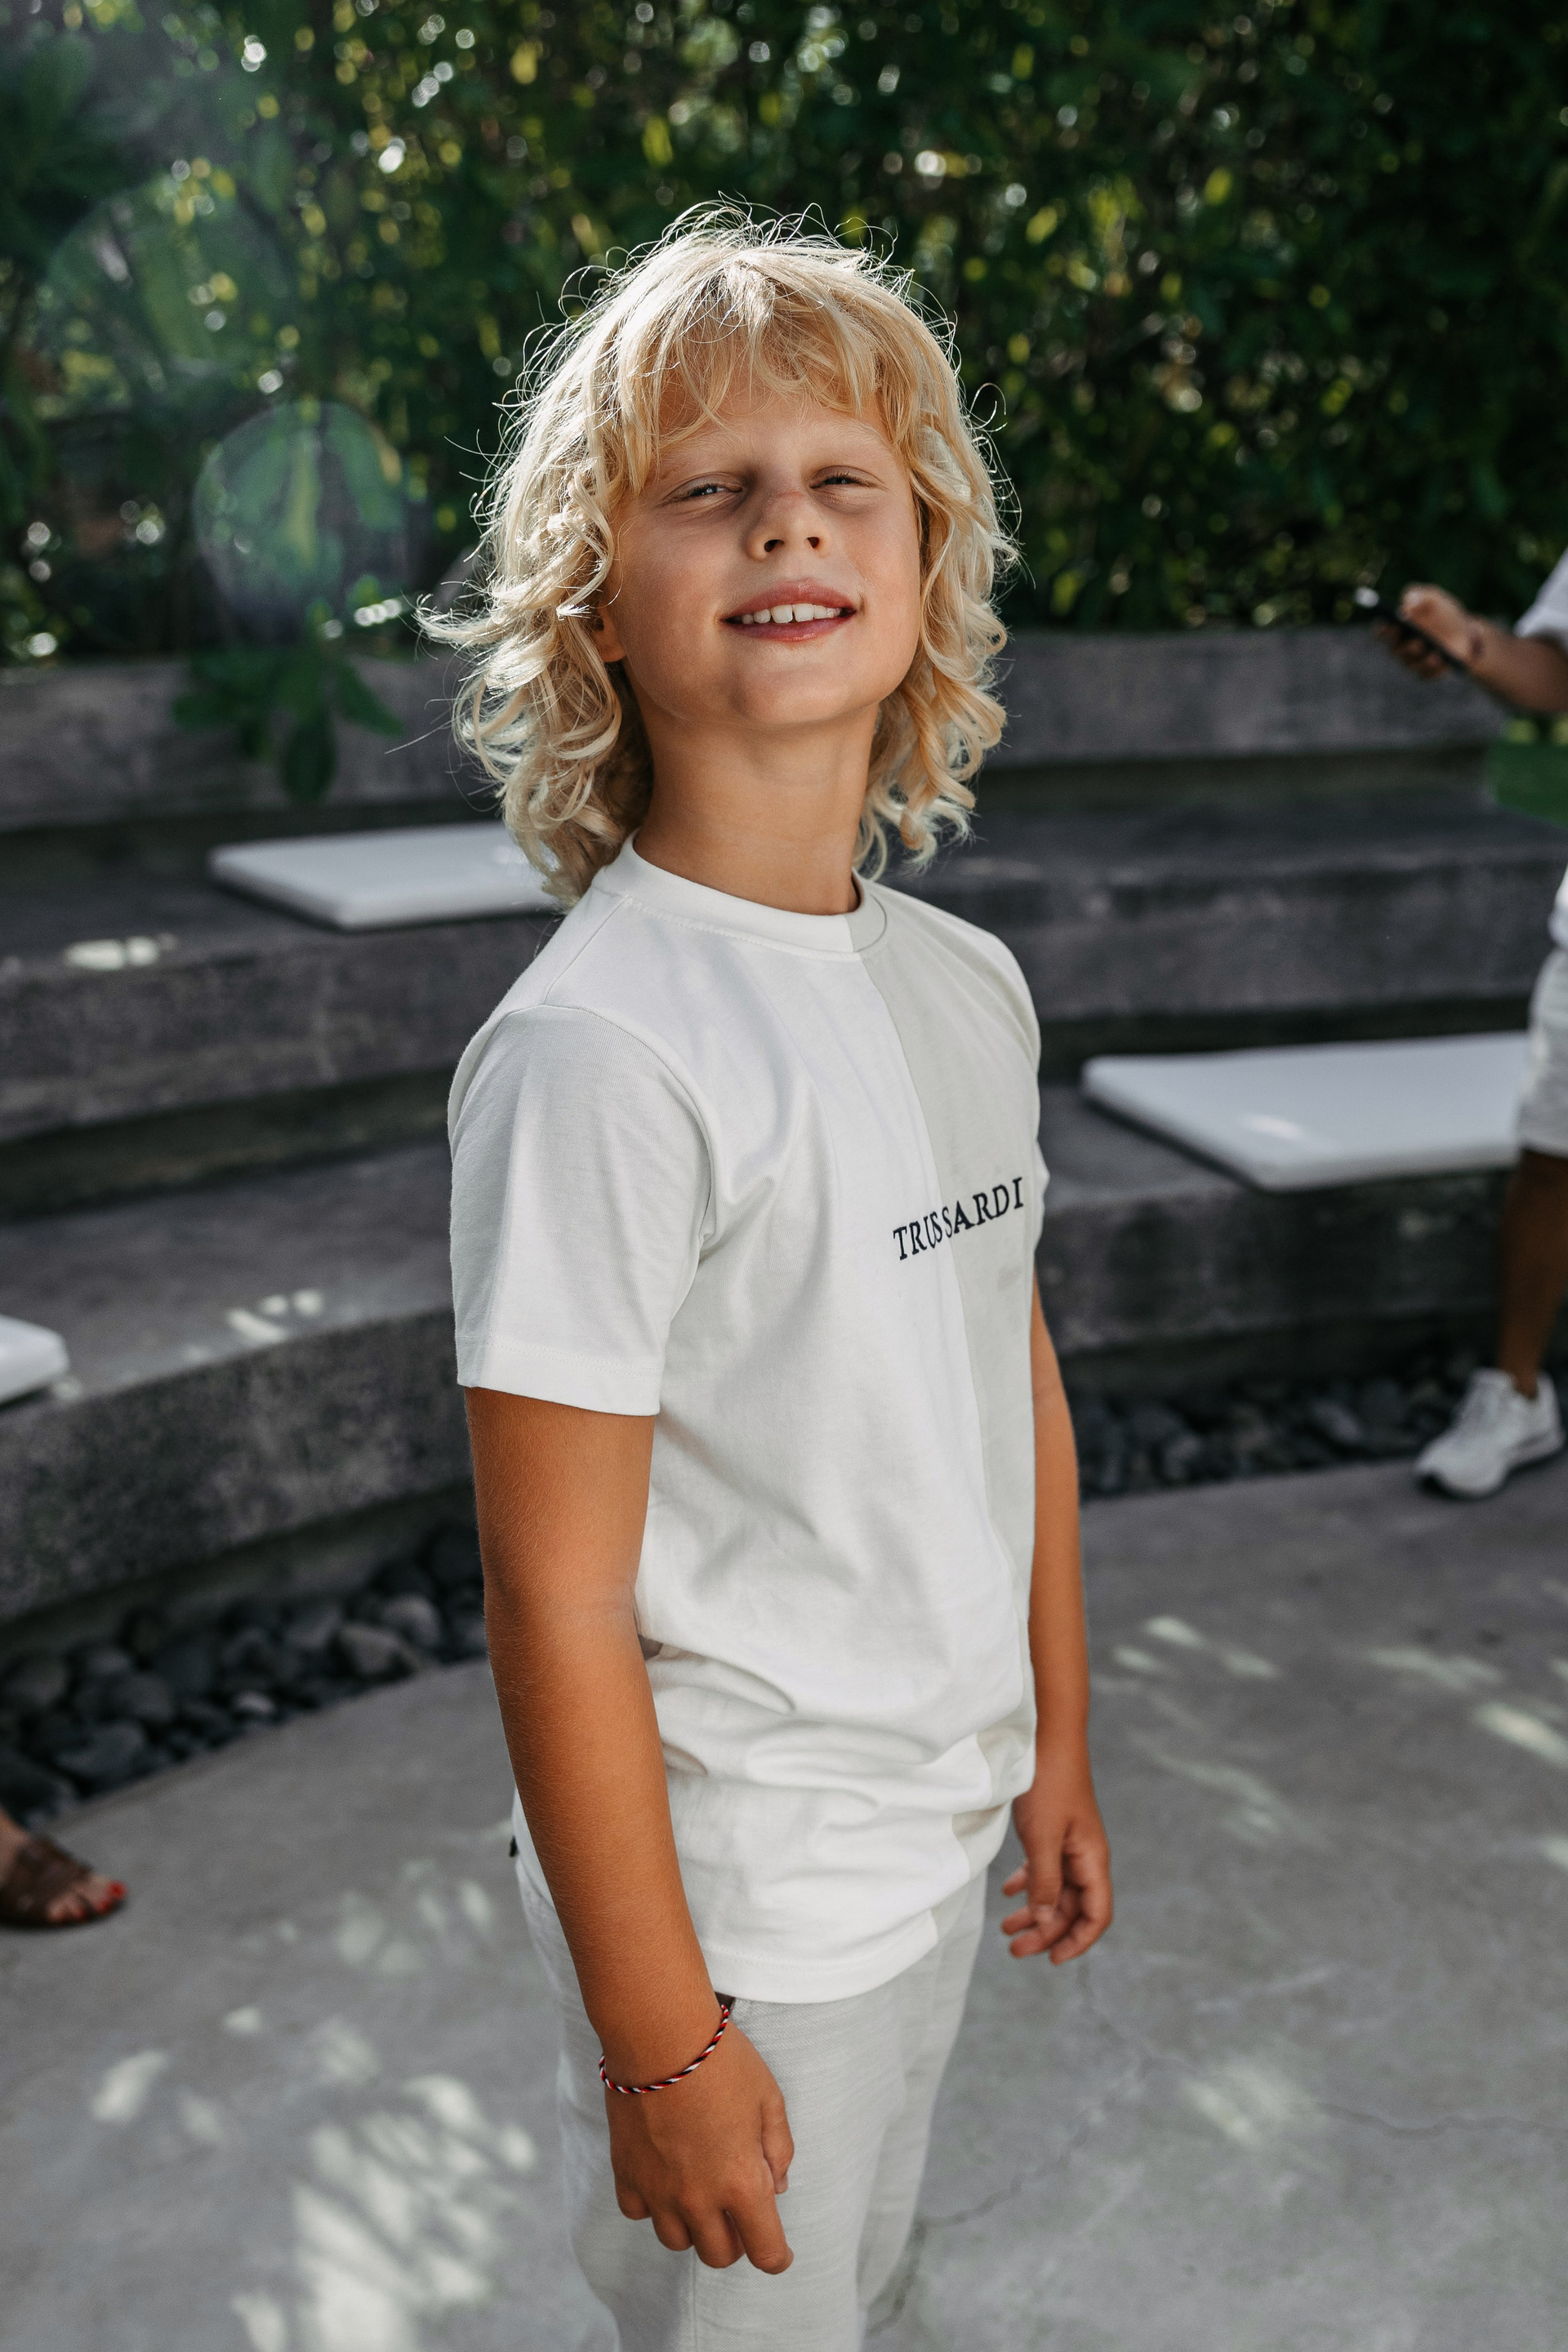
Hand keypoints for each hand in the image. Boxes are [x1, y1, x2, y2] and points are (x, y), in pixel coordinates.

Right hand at [607, 2019, 795, 2272]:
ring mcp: (658, 2190)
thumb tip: (776, 2187)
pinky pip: (639, 2213)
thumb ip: (779, 2149)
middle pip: (718, 2255)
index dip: (777, 2257)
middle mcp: (699, 2198)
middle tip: (738, 2213)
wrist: (660, 2034)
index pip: (765, 2251)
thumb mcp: (769, 2098)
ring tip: (700, 2193)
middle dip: (735, 2241)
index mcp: (741, 2182)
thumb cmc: (722, 2061)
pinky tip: (664, 2178)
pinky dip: (653, 2205)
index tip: (779, 2253)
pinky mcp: (626, 2173)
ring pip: (677, 2241)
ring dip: (694, 2227)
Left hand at [1002, 1744, 1111, 1963]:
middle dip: (1046, 1932)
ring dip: (1034, 1911)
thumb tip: (1046, 1921)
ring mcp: (1069, 1842)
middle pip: (1071, 1907)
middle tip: (1014, 1950)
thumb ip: (1045, 1882)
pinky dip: (1027, 1882)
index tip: (1053, 1961)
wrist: (1046, 1736)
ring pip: (1055, 1889)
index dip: (1078, 1942)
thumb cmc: (1048, 1784)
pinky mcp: (1053, 1829)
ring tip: (1006, 1929)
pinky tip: (1007, 1891)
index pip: (1097, 1914)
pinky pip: (1044, 1867)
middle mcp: (1085, 1855)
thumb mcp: (1043, 1838)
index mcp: (1092, 1860)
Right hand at [1375, 584, 1479, 679]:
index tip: (1390, 624)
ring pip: (1410, 663)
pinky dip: (1433, 668)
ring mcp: (1412, 662)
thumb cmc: (1441, 613)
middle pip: (1395, 649)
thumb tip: (1408, 603)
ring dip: (1420, 658)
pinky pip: (1427, 673)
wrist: (1463, 630)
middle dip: (1404, 645)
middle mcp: (1399, 648)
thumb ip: (1419, 595)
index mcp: (1396, 628)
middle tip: (1414, 640)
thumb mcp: (1433, 599)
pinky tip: (1440, 660)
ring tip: (1430, 652)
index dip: (1383, 629)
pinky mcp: (1427, 672)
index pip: (1382, 632)